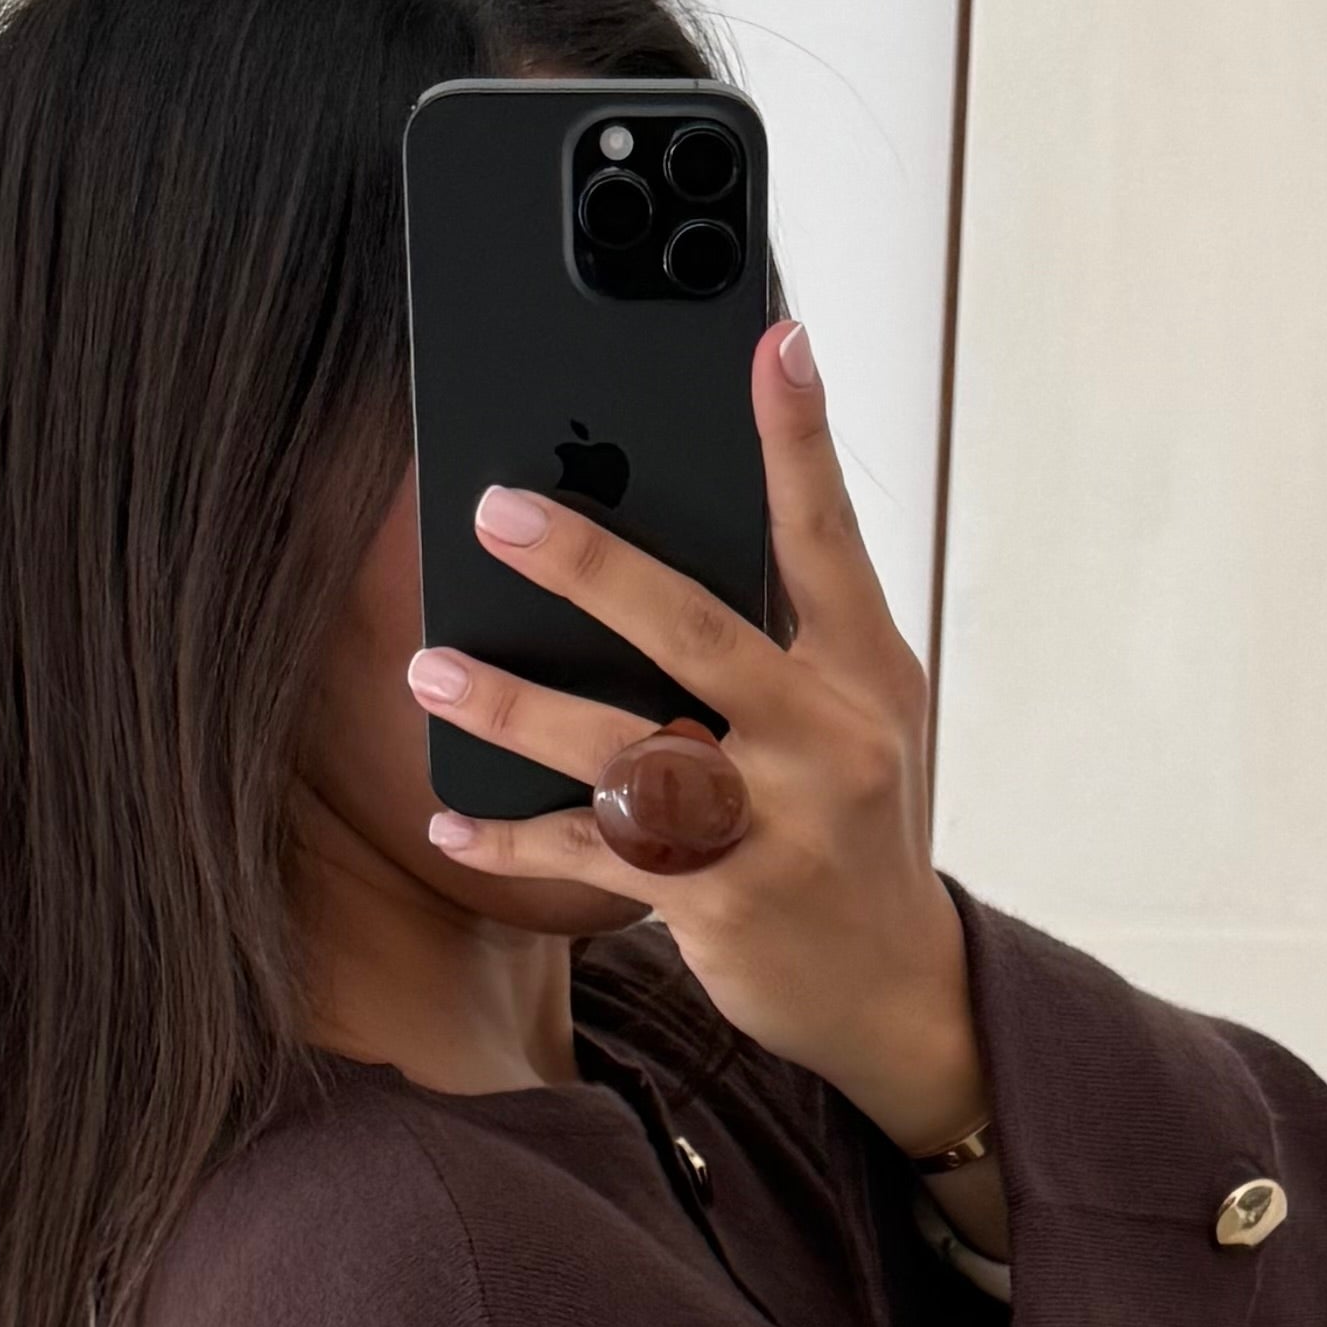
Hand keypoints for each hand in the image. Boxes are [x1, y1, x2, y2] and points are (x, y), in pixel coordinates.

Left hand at [402, 324, 988, 1165]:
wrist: (895, 986)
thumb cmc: (851, 819)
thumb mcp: (857, 714)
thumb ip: (788, 634)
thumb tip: (667, 526)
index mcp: (868, 669)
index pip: (830, 537)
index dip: (800, 439)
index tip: (774, 341)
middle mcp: (830, 739)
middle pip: (698, 635)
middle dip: (593, 568)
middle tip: (498, 511)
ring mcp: (779, 827)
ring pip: (627, 752)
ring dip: (518, 709)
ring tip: (432, 669)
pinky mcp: (725, 905)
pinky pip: (596, 858)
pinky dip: (515, 840)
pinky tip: (453, 818)